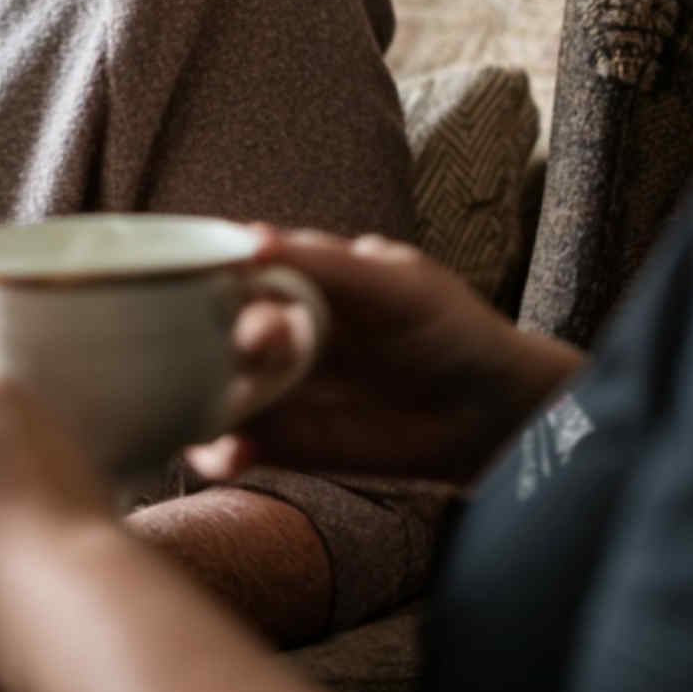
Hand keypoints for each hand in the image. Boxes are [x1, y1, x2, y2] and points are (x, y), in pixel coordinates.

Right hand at [189, 229, 583, 486]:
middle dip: (223, 335)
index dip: (214, 273)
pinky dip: (222, 451)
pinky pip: (238, 445)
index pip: (234, 269)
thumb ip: (324, 264)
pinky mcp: (285, 442)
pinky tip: (229, 453)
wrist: (488, 409)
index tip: (214, 280)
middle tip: (258, 341)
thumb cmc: (445, 325)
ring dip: (204, 397)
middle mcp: (276, 330)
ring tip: (224, 408)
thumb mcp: (393, 283)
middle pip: (217, 330)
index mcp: (296, 278)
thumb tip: (249, 238)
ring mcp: (277, 388)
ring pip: (214, 388)